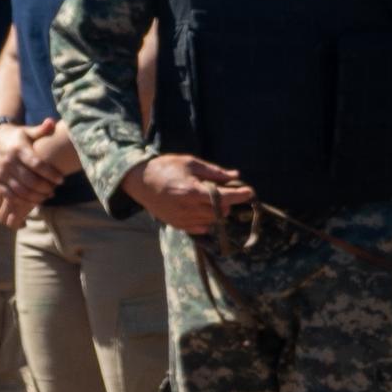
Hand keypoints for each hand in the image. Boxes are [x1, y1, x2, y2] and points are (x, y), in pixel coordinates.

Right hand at [0, 120, 71, 224]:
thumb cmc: (16, 136)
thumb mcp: (27, 131)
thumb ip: (41, 130)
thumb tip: (51, 122)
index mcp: (18, 149)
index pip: (37, 164)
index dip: (50, 174)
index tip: (61, 180)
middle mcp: (8, 161)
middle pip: (29, 180)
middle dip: (44, 187)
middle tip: (54, 189)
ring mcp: (0, 172)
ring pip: (20, 190)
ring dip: (35, 196)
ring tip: (47, 195)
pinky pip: (9, 195)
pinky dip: (21, 201)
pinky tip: (33, 200)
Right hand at [121, 152, 253, 235]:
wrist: (140, 181)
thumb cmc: (166, 168)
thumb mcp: (191, 163)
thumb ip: (214, 172)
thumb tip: (235, 176)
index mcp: (192, 191)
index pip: (223, 197)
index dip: (239, 195)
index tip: (250, 191)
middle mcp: (188, 208)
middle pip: (220, 212)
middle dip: (227, 203)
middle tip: (225, 192)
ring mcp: (182, 219)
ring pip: (212, 221)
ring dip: (217, 212)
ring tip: (210, 199)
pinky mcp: (177, 225)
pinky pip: (200, 228)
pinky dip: (207, 220)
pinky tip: (202, 209)